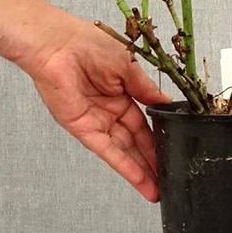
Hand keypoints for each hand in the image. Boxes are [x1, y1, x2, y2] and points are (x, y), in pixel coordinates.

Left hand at [21, 15, 170, 201]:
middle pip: (135, 141)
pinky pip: (107, 151)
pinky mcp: (83, 129)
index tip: (173, 150)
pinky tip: (141, 179)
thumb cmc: (88, 44)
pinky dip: (125, 166)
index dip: (158, 137)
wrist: (58, 44)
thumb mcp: (128, 67)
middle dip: (151, 160)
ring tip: (159, 188)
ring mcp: (96, 121)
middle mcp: (108, 110)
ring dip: (141, 170)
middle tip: (169, 178)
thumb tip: (166, 102)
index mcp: (121, 92)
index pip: (143, 121)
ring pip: (124, 151)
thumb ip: (146, 89)